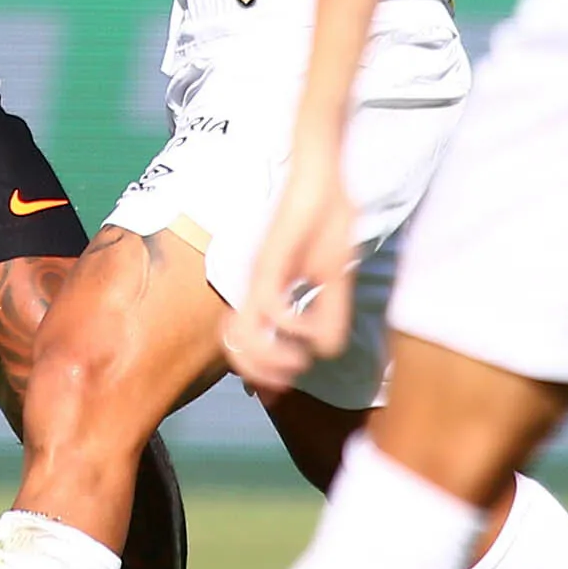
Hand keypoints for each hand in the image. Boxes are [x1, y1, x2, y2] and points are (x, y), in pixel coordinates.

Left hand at [223, 165, 355, 389]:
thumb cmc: (326, 221)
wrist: (321, 177)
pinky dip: (288, 326)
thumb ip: (328, 315)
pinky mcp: (271, 261)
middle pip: (235, 350)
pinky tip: (306, 321)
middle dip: (263, 374)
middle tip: (293, 377)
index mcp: (264, 294)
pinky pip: (269, 306)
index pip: (242, 346)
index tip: (281, 391)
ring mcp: (259, 276)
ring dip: (273, 358)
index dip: (258, 375)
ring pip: (245, 337)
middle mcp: (255, 289)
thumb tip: (325, 352)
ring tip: (299, 359)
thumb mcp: (333, 279)